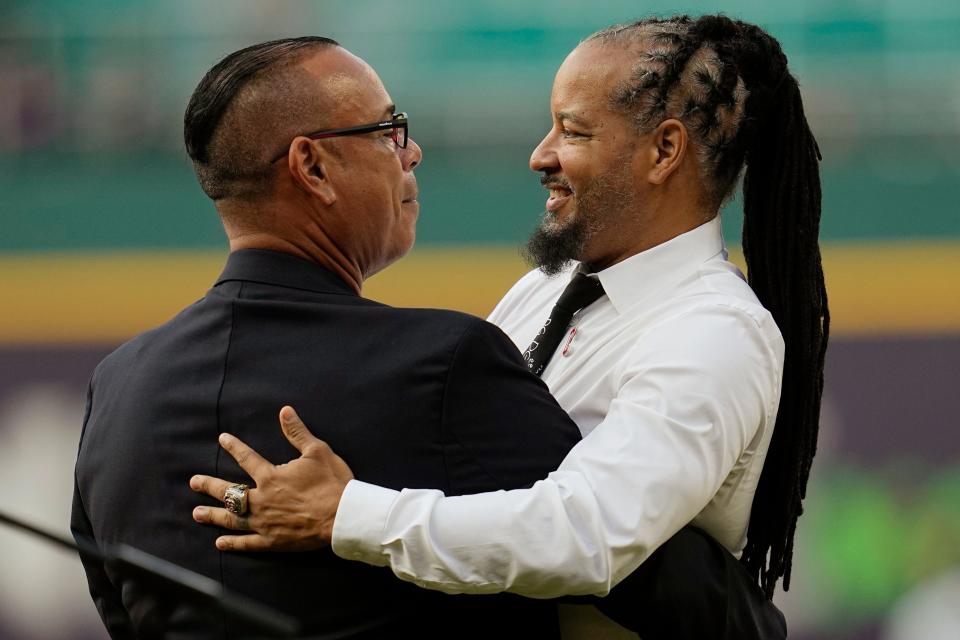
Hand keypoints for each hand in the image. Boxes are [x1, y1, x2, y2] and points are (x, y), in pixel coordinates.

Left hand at [190, 406, 353, 551]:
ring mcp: (265, 523)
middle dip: (209, 486)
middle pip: (229, 492)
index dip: (234, 447)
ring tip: (197, 513)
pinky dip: (233, 543)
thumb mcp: (317, 451)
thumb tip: (284, 411)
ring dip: (213, 515)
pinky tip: (220, 542)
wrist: (343, 517)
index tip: (222, 439)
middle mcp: (262, 500)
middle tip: (193, 482)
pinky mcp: (273, 541)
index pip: (247, 458)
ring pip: (232, 519)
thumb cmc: (332, 482)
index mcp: (271, 477)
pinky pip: (248, 543)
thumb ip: (297, 432)